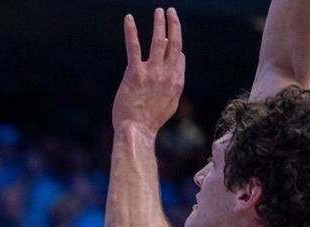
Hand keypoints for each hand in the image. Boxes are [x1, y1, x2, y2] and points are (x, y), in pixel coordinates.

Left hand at [112, 8, 184, 135]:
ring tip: (159, 10)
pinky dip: (131, 31)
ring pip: (159, 40)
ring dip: (159, 22)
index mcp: (176, 80)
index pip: (178, 55)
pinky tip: (129, 19)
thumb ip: (177, 80)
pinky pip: (134, 47)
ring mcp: (152, 72)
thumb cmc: (151, 121)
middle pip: (174, 42)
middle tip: (170, 11)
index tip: (170, 37)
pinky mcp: (135, 73)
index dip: (175, 44)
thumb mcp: (172, 102)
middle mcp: (167, 73)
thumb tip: (180, 59)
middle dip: (174, 24)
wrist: (137, 131)